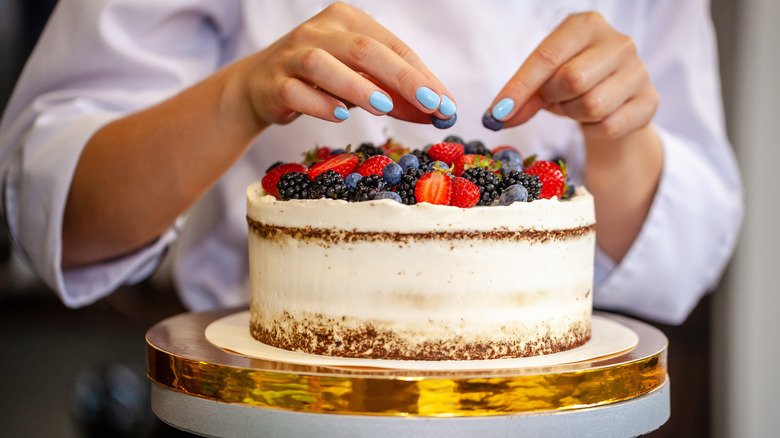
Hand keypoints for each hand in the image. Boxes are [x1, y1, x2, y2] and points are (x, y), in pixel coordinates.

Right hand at [229, 2, 455, 127]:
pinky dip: (318, 103)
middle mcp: (319, 31)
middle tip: (430, 104)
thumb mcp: (360, 80)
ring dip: (356, 86)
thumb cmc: (321, 80)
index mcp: (347, 21)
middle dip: (402, 78)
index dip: (421, 75)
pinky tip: (339, 116)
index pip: (392, 45)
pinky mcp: (274, 83)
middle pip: (364, 50)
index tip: (446, 104)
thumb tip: (438, 113)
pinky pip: (296, 91)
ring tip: (383, 106)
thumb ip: (395, 94)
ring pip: (324, 65)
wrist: (260, 85)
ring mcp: (293, 55)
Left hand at [486, 12, 658, 139]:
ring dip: (574, 114)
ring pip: (592, 105)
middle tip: (554, 99)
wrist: (616, 100)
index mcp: (587, 25)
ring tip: (576, 105)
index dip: (519, 88)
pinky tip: (596, 118)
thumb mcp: (544, 80)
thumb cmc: (573, 82)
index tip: (496, 114)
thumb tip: (496, 119)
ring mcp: (639, 71)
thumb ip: (521, 95)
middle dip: (554, 98)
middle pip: (572, 80)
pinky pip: (609, 125)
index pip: (546, 57)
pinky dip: (594, 129)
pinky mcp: (649, 101)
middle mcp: (619, 42)